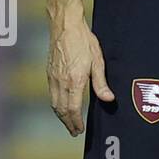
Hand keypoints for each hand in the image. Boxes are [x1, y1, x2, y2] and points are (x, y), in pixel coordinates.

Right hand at [47, 16, 113, 135]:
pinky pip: (51, 94)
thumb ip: (101, 83)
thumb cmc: (84, 41)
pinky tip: (62, 105)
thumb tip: (108, 99)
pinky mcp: (49, 73)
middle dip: (68, 123)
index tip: (80, 130)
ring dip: (61, 116)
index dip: (76, 122)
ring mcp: (53, 78)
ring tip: (68, 122)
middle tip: (74, 131)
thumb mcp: (98, 61)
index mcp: (74, 81)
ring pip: (54, 104)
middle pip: (62, 110)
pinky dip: (56, 105)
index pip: (74, 109)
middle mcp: (61, 82)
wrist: (65, 26)